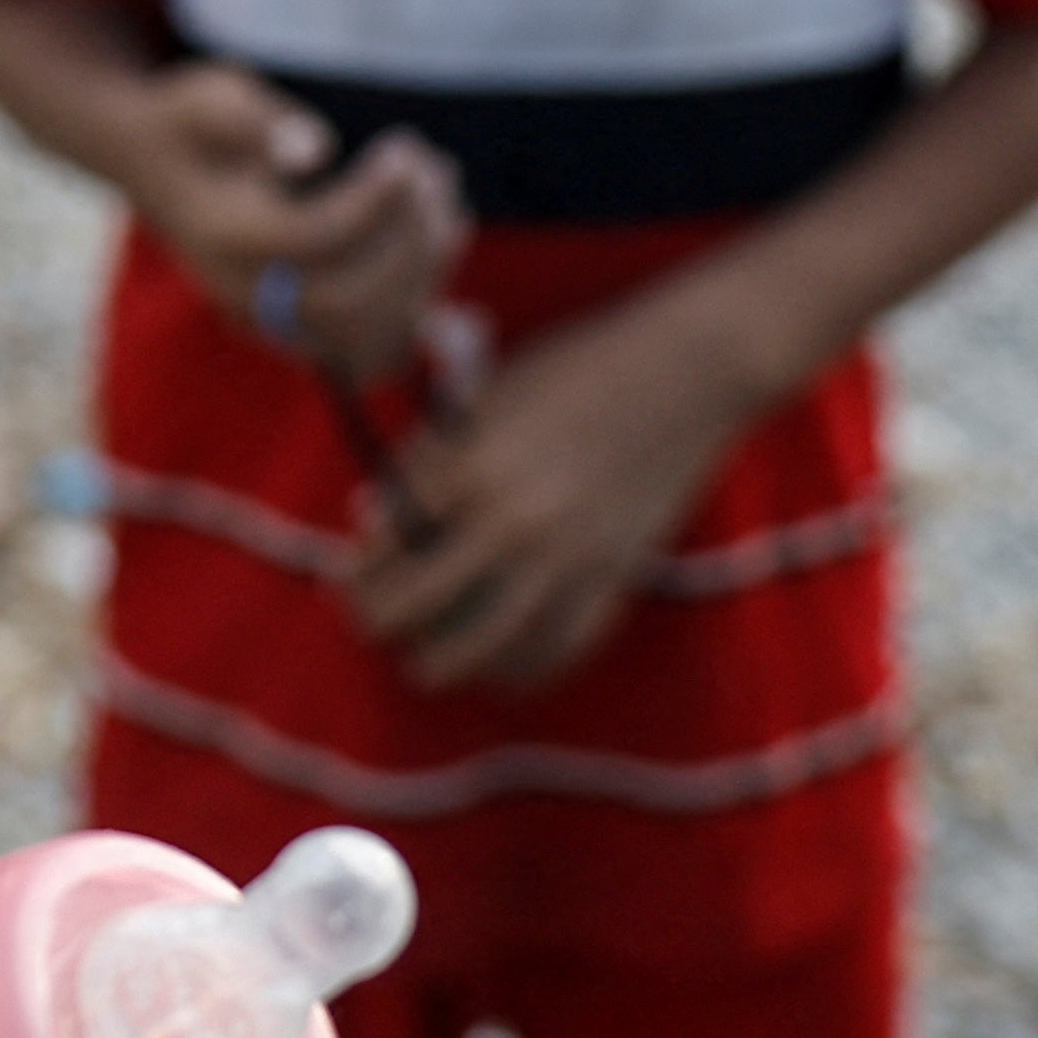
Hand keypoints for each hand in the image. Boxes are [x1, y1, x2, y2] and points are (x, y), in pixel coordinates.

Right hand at [124, 65, 466, 384]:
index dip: (372, 200)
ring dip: (422, 267)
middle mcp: (242, 292)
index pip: (311, 239)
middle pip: (344, 299)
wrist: (157, 165)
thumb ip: (254, 121)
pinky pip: (370, 345)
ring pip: (365, 332)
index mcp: (221, 237)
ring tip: (445, 193)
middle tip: (433, 168)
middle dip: (405, 238)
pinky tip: (444, 233)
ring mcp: (269, 320)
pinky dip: (419, 298)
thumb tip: (314, 148)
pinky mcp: (298, 328)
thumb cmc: (193, 123)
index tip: (405, 148)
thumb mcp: (211, 99)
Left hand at [351, 292, 761, 691]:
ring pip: (481, 650)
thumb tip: (372, 518)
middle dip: (378, 622)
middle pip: (414, 606)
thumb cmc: (579, 367)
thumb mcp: (487, 396)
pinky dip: (521, 669)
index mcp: (473, 466)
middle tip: (373, 624)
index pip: (383, 545)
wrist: (687, 370)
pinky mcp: (615, 577)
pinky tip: (503, 666)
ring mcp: (567, 558)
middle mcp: (513, 521)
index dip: (356, 570)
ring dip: (441, 664)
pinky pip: (557, 651)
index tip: (350, 580)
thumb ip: (429, 457)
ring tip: (427, 663)